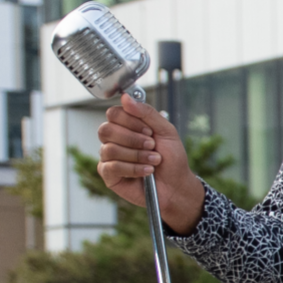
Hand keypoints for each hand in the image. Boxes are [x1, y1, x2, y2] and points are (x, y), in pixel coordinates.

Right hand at [95, 94, 205, 233]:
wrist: (177, 185)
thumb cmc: (172, 158)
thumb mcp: (166, 130)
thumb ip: (147, 113)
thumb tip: (126, 97)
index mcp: (126, 126)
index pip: (113, 114)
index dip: (130, 121)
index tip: (149, 131)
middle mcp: (114, 140)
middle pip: (106, 130)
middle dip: (133, 139)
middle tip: (152, 146)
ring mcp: (108, 157)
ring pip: (109, 149)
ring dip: (137, 155)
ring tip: (154, 161)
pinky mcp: (108, 175)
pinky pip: (112, 167)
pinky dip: (133, 168)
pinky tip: (147, 171)